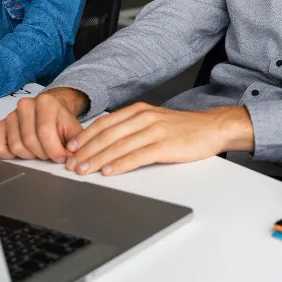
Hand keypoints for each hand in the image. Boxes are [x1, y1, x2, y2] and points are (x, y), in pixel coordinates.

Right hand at [0, 88, 87, 163]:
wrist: (51, 110)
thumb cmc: (60, 121)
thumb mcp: (73, 128)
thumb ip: (76, 142)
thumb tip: (72, 157)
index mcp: (45, 102)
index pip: (45, 132)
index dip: (54, 150)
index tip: (62, 157)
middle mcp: (25, 105)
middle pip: (29, 140)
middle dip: (43, 154)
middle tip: (51, 154)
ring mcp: (11, 115)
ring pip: (15, 146)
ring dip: (29, 156)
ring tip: (40, 151)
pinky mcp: (1, 126)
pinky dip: (9, 155)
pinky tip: (23, 152)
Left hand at [64, 103, 253, 175]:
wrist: (211, 128)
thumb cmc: (182, 128)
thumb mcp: (153, 120)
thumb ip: (131, 127)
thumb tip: (104, 140)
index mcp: (138, 110)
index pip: (104, 123)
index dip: (85, 137)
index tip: (70, 150)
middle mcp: (144, 117)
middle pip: (107, 135)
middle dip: (86, 151)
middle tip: (70, 164)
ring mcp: (154, 130)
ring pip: (118, 145)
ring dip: (97, 159)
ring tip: (83, 170)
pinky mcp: (164, 145)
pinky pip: (137, 156)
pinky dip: (120, 164)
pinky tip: (109, 171)